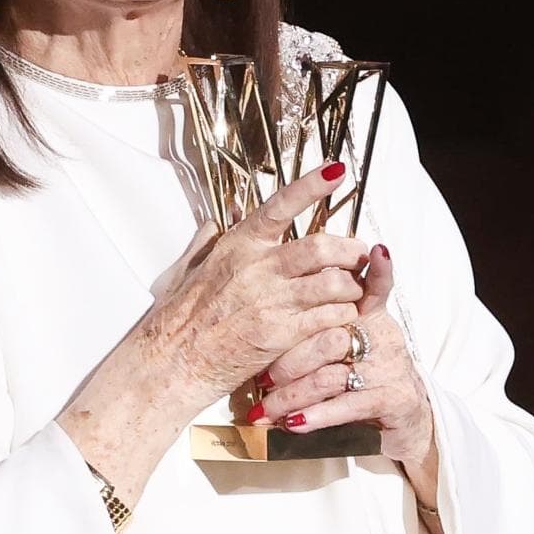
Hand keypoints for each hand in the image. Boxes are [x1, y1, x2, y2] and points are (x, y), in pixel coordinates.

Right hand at [136, 162, 370, 418]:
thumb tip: (225, 216)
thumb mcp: (188, 266)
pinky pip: (328, 318)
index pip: (281, 206)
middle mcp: (256, 268)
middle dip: (350, 249)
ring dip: (352, 286)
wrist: (173, 362)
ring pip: (332, 283)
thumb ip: (209, 238)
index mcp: (238, 245)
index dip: (312, 186)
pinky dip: (344, 315)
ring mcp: (270, 302)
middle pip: (321, 247)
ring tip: (355, 289)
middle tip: (360, 254)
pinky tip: (344, 316)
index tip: (336, 171)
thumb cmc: (179, 318)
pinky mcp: (280, 335)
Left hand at [248, 243, 436, 466]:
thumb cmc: (363, 376)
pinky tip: (294, 424)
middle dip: (288, 361)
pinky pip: (347, 404)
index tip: (374, 251)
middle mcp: (383, 335)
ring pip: (330, 375)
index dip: (377, 270)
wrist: (405, 420)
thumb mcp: (347, 341)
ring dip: (292, 396)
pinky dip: (316, 415)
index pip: (374, 285)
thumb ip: (320, 318)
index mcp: (370, 314)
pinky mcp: (394, 398)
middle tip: (259, 381)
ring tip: (265, 411)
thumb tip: (274, 301)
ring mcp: (390, 366)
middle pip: (329, 337)